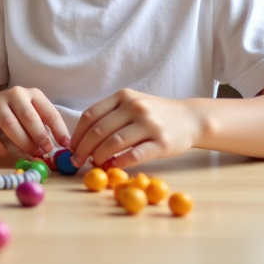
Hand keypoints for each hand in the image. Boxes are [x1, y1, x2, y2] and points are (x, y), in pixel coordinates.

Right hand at [0, 85, 70, 158]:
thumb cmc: (17, 112)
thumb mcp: (33, 111)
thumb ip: (45, 126)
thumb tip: (61, 147)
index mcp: (32, 94)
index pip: (49, 112)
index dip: (59, 130)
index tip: (66, 145)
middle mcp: (14, 95)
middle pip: (28, 117)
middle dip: (40, 136)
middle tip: (47, 151)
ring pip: (10, 125)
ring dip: (23, 143)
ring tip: (32, 154)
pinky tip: (6, 154)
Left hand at [70, 89, 202, 169]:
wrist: (191, 118)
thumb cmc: (156, 114)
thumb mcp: (132, 104)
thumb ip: (110, 116)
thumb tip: (83, 140)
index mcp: (122, 97)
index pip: (90, 115)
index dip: (77, 134)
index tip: (71, 147)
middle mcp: (135, 107)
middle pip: (99, 130)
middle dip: (84, 148)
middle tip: (77, 160)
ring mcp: (149, 124)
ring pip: (114, 143)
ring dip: (99, 157)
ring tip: (94, 164)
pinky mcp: (162, 142)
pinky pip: (134, 155)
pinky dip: (120, 163)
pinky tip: (113, 167)